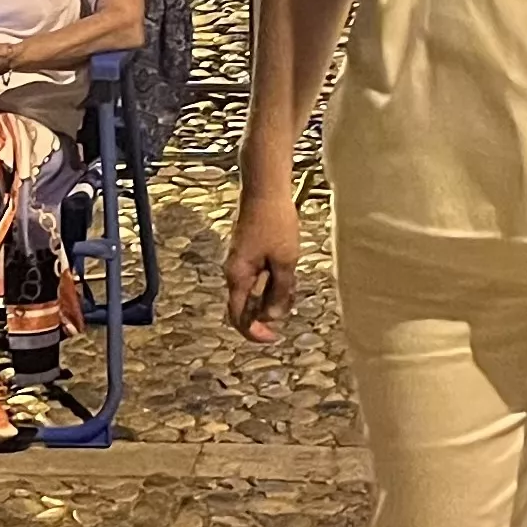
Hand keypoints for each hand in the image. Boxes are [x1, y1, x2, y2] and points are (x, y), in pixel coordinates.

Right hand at [225, 184, 303, 343]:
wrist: (265, 190)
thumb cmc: (275, 222)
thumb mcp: (285, 261)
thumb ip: (279, 292)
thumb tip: (273, 317)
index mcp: (238, 277)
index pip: (238, 317)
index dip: (254, 333)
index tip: (273, 337)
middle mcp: (234, 272)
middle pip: (247, 306)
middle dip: (269, 310)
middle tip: (291, 300)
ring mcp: (240, 262)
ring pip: (255, 290)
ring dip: (274, 293)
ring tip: (291, 279)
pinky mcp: (248, 253)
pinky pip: (258, 276)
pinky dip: (273, 280)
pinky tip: (288, 268)